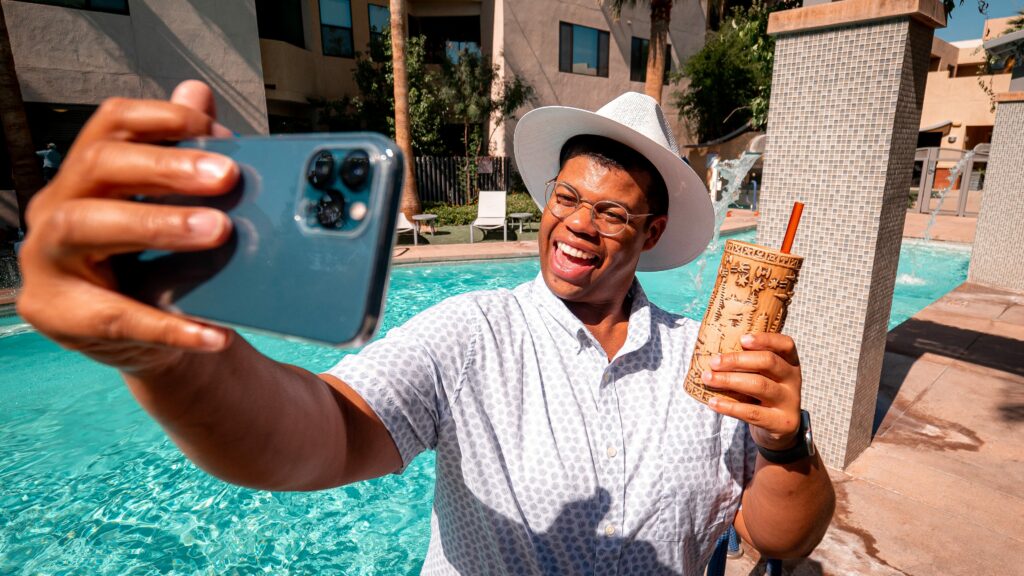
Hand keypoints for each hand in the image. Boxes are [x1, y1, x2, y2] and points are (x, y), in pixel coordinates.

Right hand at [17, 81, 238, 374]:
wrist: (149, 342)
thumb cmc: (157, 267)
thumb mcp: (172, 211)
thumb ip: (183, 155)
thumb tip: (197, 91)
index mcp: (85, 176)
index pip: (109, 125)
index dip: (160, 118)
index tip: (214, 129)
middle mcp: (54, 209)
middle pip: (97, 167)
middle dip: (164, 167)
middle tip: (227, 176)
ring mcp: (46, 262)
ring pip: (84, 226)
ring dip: (156, 223)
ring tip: (219, 231)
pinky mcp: (56, 315)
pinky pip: (116, 318)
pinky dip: (170, 327)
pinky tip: (215, 334)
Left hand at [701, 333, 801, 451]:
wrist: (780, 430)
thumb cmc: (763, 395)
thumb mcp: (764, 376)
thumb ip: (749, 364)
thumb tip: (714, 354)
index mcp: (790, 363)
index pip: (785, 344)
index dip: (765, 339)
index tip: (742, 339)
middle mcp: (793, 380)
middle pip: (768, 362)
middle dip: (737, 360)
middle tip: (714, 362)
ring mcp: (789, 402)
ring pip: (759, 385)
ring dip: (729, 380)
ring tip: (708, 378)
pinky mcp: (781, 422)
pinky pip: (752, 412)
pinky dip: (730, 407)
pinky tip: (713, 402)